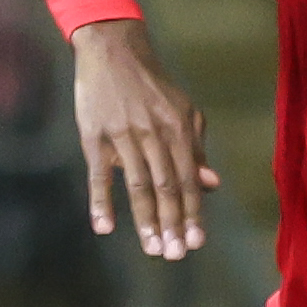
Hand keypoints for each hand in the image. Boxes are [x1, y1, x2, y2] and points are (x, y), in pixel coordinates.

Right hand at [70, 18, 218, 258]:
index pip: (188, 179)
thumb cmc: (153, 86)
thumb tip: (212, 184)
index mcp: (179, 130)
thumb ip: (196, 148)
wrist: (114, 52)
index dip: (193, 212)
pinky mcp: (95, 136)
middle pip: (166, 186)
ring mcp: (123, 136)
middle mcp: (154, 135)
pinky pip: (99, 174)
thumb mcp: (184, 111)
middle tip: (176, 255)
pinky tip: (104, 227)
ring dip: (146, 219)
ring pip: (137, 185)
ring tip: (152, 248)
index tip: (196, 241)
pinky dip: (101, 202)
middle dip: (173, 223)